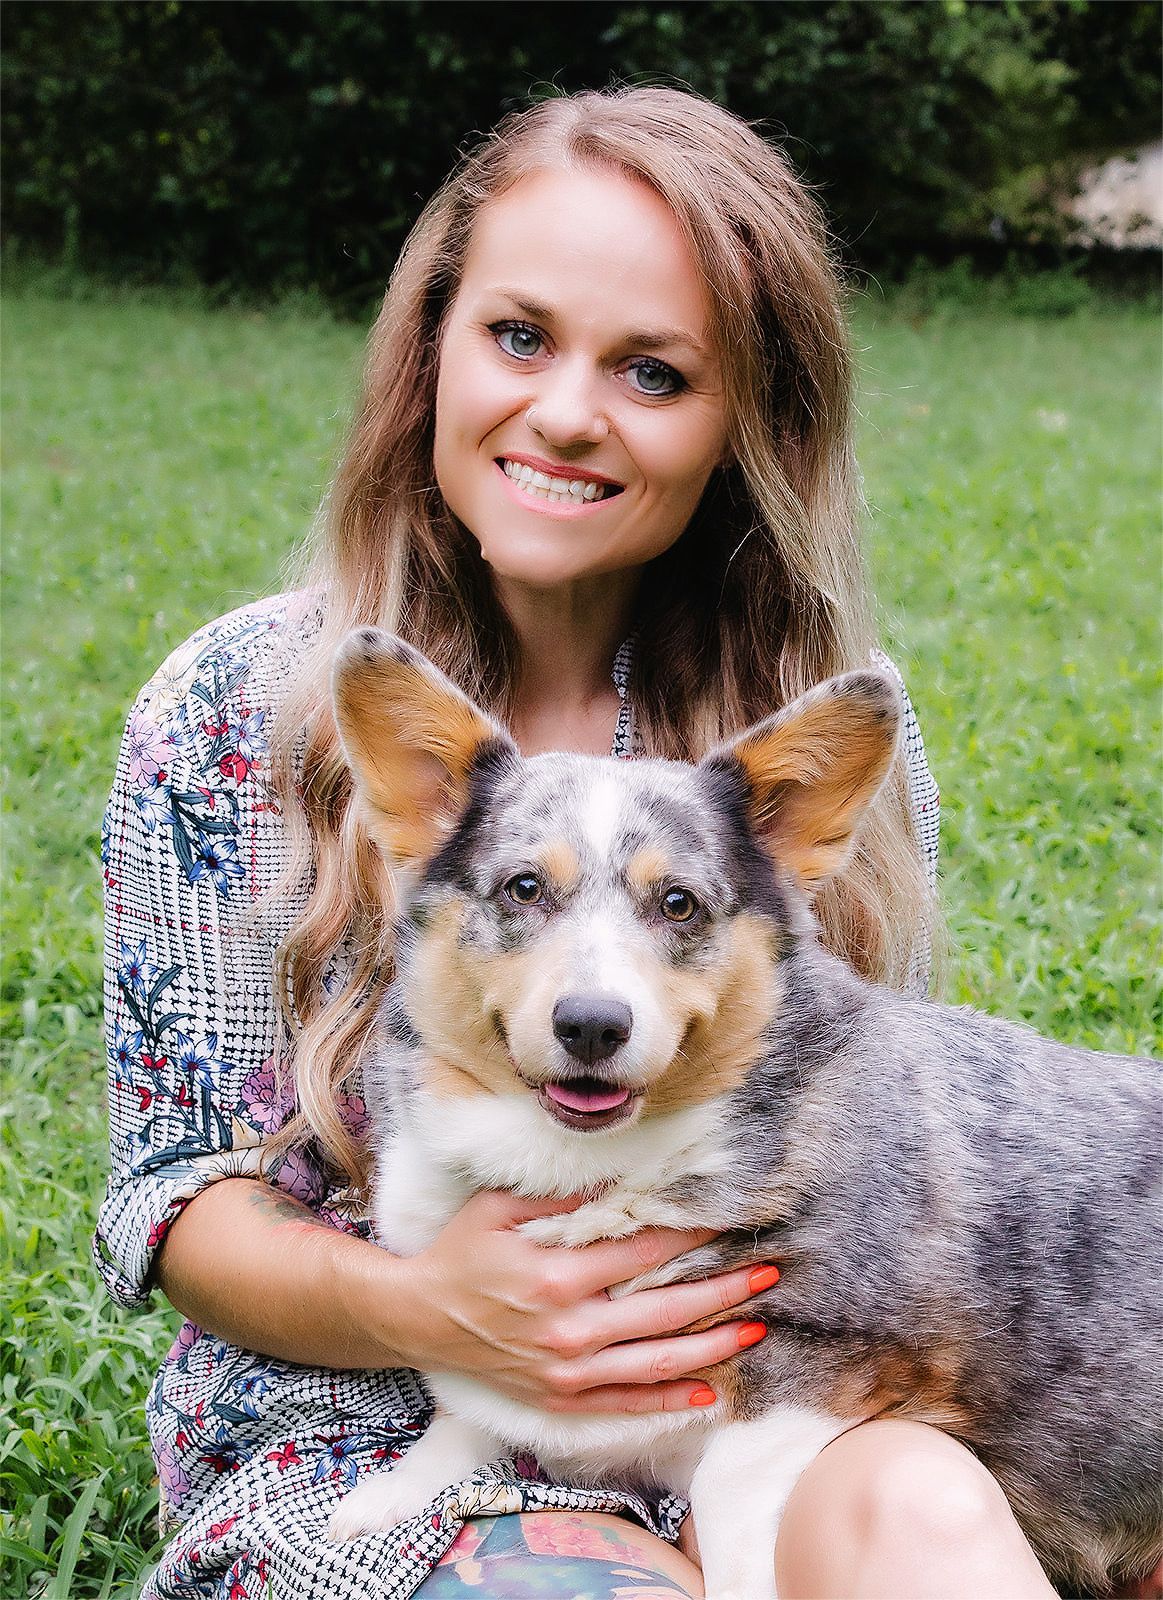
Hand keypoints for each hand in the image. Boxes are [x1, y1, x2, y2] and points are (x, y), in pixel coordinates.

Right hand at [384, 1188, 776, 1414]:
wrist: (419, 1317)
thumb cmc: (461, 1253)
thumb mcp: (498, 1208)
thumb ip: (560, 1201)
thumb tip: (620, 1185)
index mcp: (555, 1275)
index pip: (640, 1251)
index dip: (689, 1236)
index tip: (727, 1221)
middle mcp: (568, 1328)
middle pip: (663, 1310)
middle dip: (721, 1290)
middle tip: (767, 1273)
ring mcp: (566, 1370)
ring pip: (656, 1362)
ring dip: (712, 1346)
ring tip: (755, 1328)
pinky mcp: (559, 1398)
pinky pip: (624, 1404)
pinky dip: (668, 1401)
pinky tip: (709, 1393)